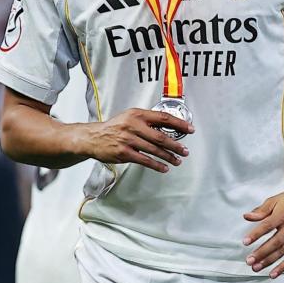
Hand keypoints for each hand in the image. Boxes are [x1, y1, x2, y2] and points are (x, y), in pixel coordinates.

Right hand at [76, 109, 191, 173]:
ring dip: (168, 156)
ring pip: (154, 149)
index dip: (178, 124)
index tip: (189, 129)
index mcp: (137, 114)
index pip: (163, 118)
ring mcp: (128, 139)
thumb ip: (147, 121)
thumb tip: (169, 127)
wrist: (93, 137)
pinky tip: (164, 167)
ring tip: (177, 160)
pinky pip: (144, 160)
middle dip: (175, 145)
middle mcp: (133, 125)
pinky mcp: (124, 152)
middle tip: (185, 150)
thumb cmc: (114, 128)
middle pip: (160, 136)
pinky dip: (156, 165)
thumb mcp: (130, 117)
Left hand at [242, 185, 283, 277]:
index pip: (267, 226)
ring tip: (256, 268)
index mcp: (283, 214)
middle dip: (261, 253)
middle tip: (249, 261)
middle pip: (275, 243)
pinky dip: (283, 267)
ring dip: (269, 262)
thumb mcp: (275, 200)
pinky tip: (273, 274)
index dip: (256, 235)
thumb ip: (261, 211)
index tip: (245, 242)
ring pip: (283, 252)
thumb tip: (247, 216)